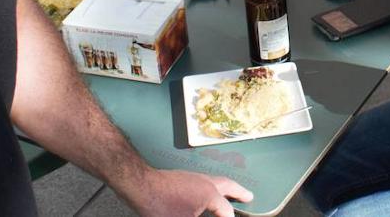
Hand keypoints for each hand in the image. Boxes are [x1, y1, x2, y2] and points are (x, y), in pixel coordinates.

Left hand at [116, 168, 252, 216]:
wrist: (140, 185)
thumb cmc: (161, 206)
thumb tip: (209, 214)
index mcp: (210, 193)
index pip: (226, 211)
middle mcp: (205, 182)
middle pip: (228, 185)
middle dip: (239, 192)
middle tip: (250, 196)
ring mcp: (194, 177)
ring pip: (217, 180)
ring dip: (226, 186)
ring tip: (232, 191)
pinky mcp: (183, 177)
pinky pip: (206, 179)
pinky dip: (214, 185)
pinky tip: (207, 192)